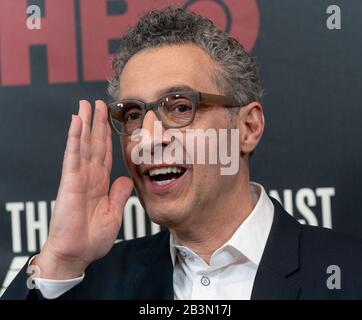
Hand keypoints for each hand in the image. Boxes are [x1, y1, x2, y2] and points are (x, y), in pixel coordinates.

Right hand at [34, 100, 132, 278]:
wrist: (76, 254)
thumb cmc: (92, 237)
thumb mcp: (113, 213)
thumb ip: (118, 194)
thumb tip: (126, 179)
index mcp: (100, 183)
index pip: (105, 154)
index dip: (107, 136)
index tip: (110, 120)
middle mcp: (89, 176)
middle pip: (94, 144)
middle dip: (97, 124)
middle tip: (98, 103)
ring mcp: (79, 178)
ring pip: (83, 145)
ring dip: (85, 124)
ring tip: (85, 104)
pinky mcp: (70, 183)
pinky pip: (73, 156)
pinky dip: (75, 138)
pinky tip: (77, 122)